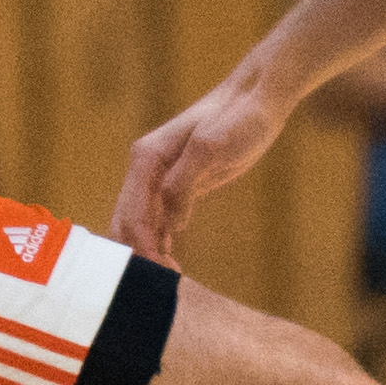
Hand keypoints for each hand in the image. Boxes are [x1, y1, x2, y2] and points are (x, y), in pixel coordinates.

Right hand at [114, 72, 295, 263]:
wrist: (258, 99)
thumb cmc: (238, 118)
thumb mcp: (212, 147)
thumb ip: (184, 182)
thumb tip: (170, 221)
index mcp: (147, 158)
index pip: (133, 213)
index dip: (141, 246)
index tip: (156, 275)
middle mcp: (146, 168)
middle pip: (127, 222)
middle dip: (138, 254)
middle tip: (161, 285)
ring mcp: (160, 177)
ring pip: (140, 225)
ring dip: (149, 253)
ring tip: (169, 282)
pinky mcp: (179, 186)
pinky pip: (158, 221)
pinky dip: (160, 244)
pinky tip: (171, 266)